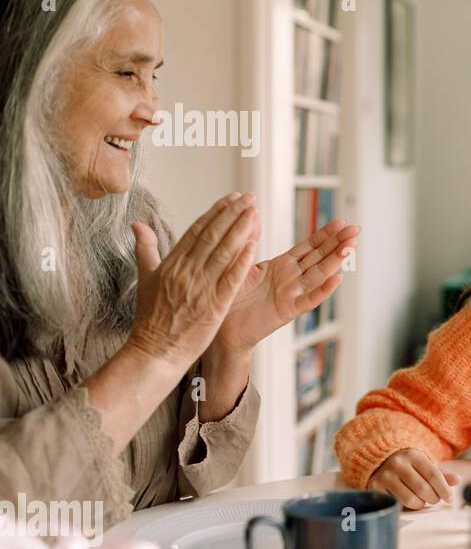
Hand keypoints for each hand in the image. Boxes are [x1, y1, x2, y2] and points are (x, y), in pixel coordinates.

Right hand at [126, 193, 258, 370]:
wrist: (155, 351)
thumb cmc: (151, 318)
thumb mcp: (145, 279)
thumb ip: (145, 249)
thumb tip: (137, 224)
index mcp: (171, 264)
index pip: (197, 231)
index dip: (215, 212)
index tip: (231, 198)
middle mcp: (185, 272)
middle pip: (212, 236)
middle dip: (232, 214)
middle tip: (248, 197)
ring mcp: (200, 288)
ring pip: (223, 252)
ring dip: (241, 230)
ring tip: (255, 212)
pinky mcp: (213, 305)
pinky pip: (230, 278)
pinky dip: (242, 260)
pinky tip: (255, 244)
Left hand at [215, 218, 360, 352]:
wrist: (222, 326)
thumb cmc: (229, 296)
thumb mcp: (239, 263)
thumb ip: (249, 242)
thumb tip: (253, 214)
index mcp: (281, 265)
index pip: (309, 247)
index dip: (325, 234)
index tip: (342, 222)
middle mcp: (291, 278)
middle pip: (320, 257)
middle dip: (338, 243)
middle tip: (356, 230)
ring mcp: (292, 294)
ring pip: (318, 274)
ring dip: (335, 261)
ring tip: (350, 247)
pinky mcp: (287, 311)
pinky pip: (308, 300)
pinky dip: (323, 291)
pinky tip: (337, 279)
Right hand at [369, 449, 460, 508]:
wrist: (381, 461)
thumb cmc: (409, 466)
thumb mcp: (424, 465)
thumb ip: (441, 474)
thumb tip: (457, 480)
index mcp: (413, 455)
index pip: (433, 474)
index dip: (444, 489)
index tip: (450, 499)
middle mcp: (397, 464)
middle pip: (422, 489)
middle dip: (433, 498)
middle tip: (435, 500)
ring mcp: (385, 476)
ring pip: (409, 499)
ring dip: (421, 505)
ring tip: (423, 501)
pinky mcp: (375, 488)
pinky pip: (396, 504)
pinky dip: (406, 507)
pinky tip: (409, 502)